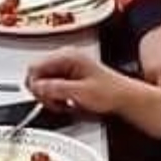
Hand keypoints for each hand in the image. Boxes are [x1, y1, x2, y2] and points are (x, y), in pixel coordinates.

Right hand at [26, 50, 142, 118]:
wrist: (125, 98)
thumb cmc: (110, 93)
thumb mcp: (80, 93)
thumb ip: (56, 89)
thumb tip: (36, 87)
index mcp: (68, 56)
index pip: (35, 68)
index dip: (35, 86)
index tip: (43, 98)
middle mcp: (66, 57)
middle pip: (38, 74)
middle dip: (43, 92)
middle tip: (55, 103)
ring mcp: (68, 65)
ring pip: (44, 81)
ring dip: (50, 96)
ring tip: (64, 103)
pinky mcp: (70, 75)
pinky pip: (53, 85)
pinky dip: (56, 96)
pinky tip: (67, 102)